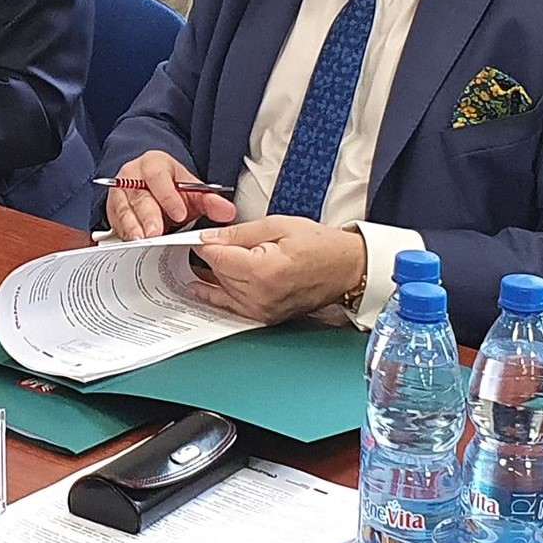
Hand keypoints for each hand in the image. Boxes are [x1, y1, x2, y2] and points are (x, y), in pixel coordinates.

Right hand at [105, 151, 237, 239]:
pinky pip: (115, 222)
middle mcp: (132, 176)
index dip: (168, 196)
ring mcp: (119, 193)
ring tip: (141, 241)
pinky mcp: (112, 210)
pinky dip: (125, 234)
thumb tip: (227, 212)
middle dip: (147, 216)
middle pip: (138, 196)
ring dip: (132, 227)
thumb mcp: (192, 191)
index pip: (158, 177)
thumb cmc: (171, 188)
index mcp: (153, 164)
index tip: (180, 214)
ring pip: (123, 209)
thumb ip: (210, 201)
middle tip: (156, 233)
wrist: (151, 185)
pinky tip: (133, 244)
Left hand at [187, 216, 366, 323]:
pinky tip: (204, 288)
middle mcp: (261, 295)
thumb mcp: (277, 225)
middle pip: (218, 274)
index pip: (217, 258)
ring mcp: (264, 309)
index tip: (195, 236)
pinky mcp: (267, 316)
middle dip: (210, 257)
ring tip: (196, 263)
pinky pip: (234, 306)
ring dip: (213, 276)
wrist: (347, 268)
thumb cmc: (320, 246)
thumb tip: (210, 237)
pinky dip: (219, 295)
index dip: (204, 244)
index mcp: (263, 271)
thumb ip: (239, 233)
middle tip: (202, 243)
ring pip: (223, 290)